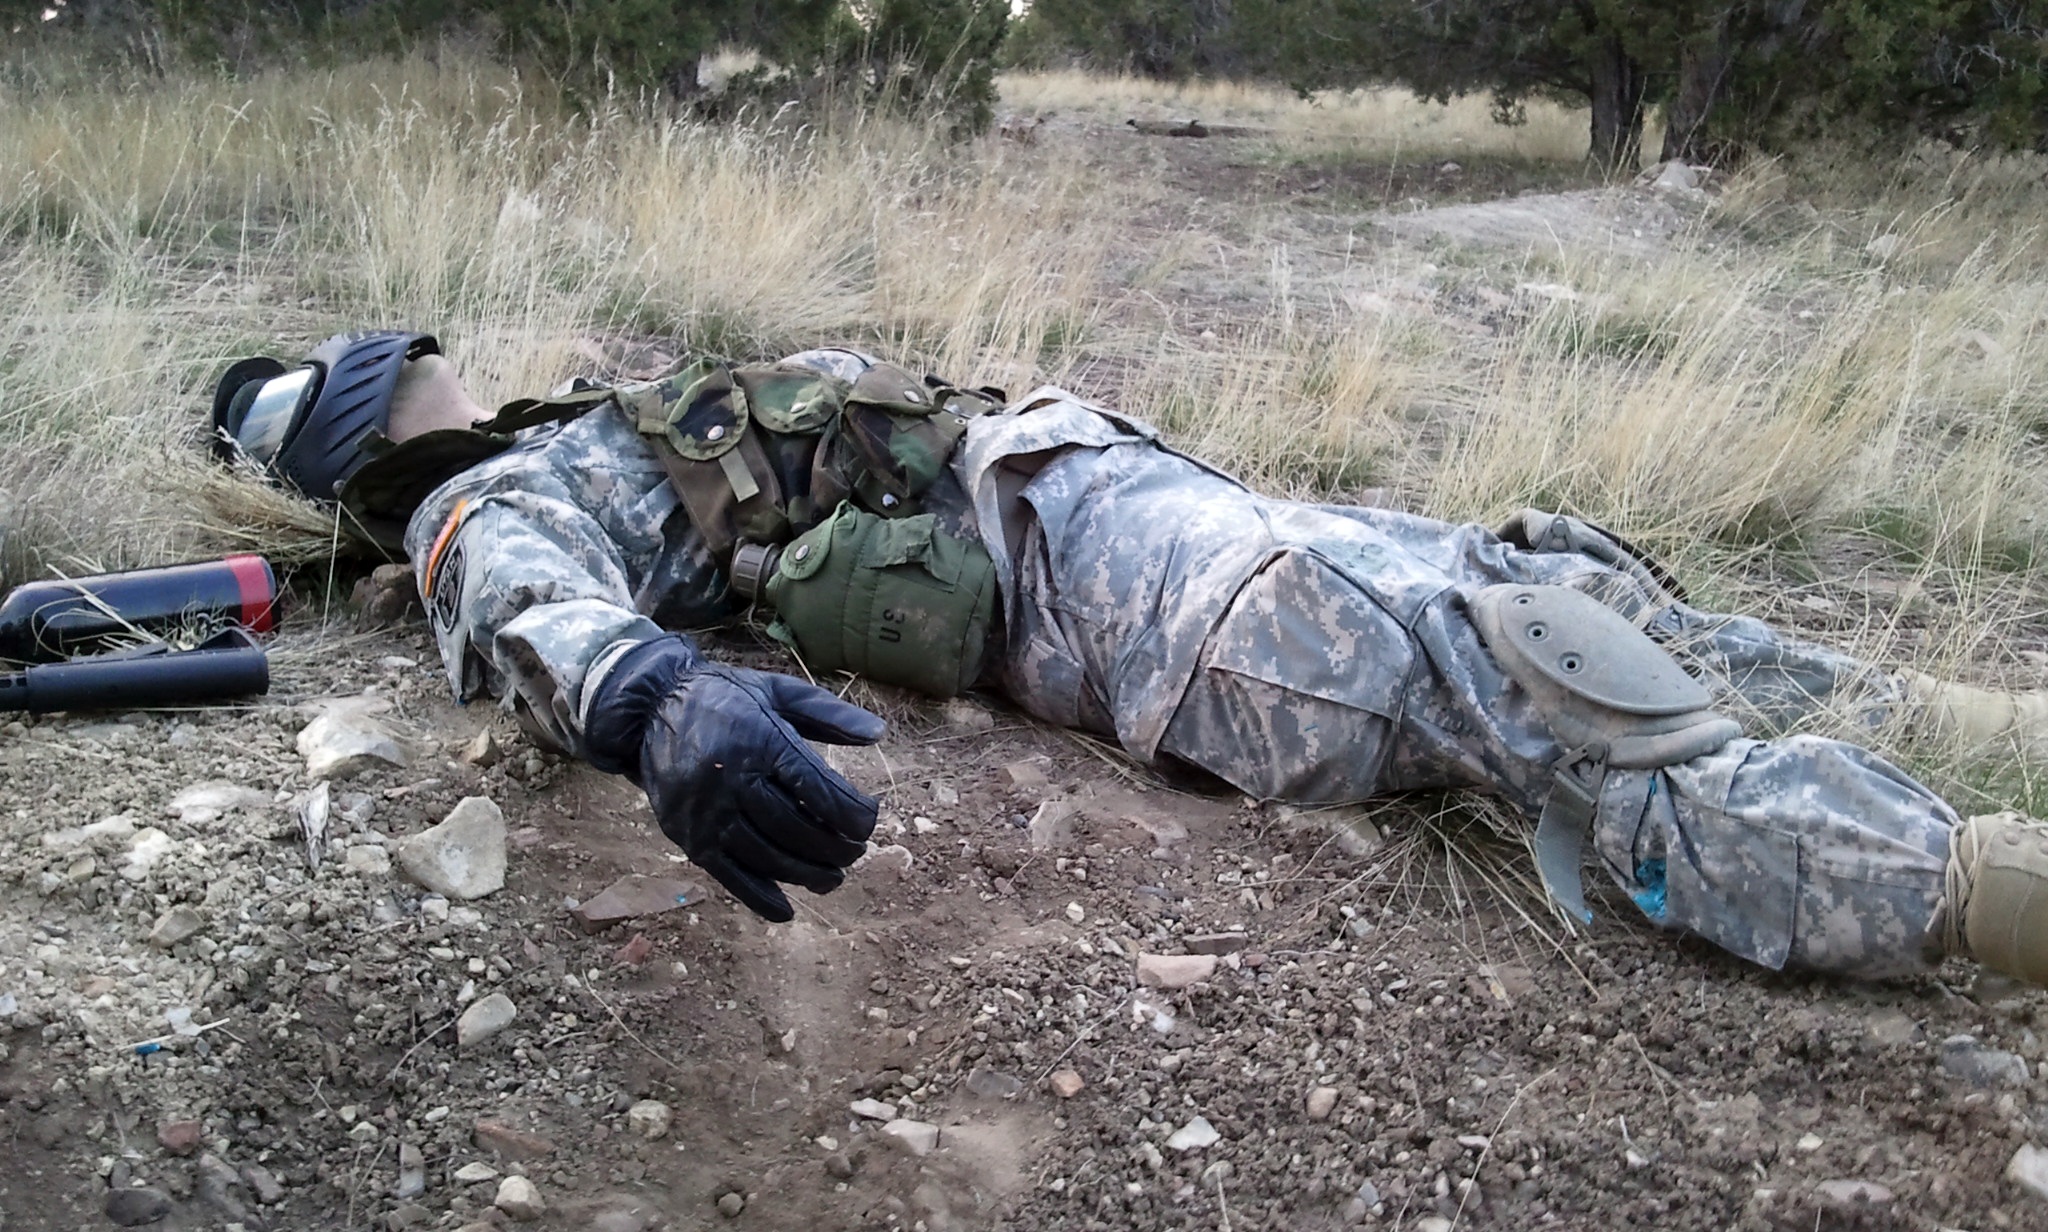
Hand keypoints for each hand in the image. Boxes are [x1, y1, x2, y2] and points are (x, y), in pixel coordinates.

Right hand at [585, 636, 884, 920]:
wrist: (649, 710)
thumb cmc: (724, 698)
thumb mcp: (777, 690)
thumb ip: (828, 714)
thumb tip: (880, 735)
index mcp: (760, 740)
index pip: (818, 789)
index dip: (853, 814)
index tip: (869, 820)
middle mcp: (732, 780)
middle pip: (796, 829)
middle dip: (836, 848)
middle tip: (855, 851)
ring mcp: (708, 813)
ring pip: (767, 857)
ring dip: (807, 874)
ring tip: (833, 877)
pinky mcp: (689, 837)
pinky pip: (729, 876)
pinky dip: (760, 898)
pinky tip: (787, 910)